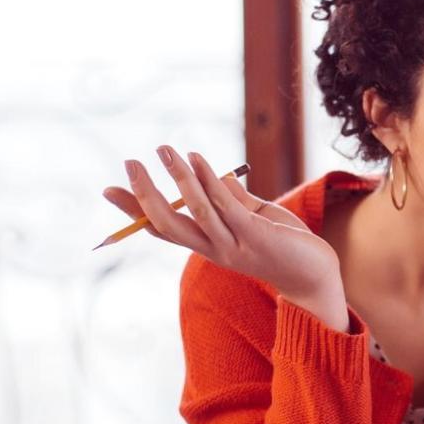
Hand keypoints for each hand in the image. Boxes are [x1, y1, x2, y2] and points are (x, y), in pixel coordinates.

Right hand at [103, 147, 346, 322]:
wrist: (315, 273)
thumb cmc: (284, 244)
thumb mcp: (252, 218)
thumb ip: (233, 200)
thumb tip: (213, 176)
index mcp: (207, 245)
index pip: (162, 230)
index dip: (134, 211)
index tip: (108, 189)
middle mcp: (213, 250)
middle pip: (166, 224)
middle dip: (144, 194)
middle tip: (131, 162)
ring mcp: (232, 245)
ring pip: (194, 210)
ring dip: (177, 177)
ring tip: (165, 150)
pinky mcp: (254, 236)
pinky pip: (225, 206)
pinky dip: (208, 180)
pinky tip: (198, 158)